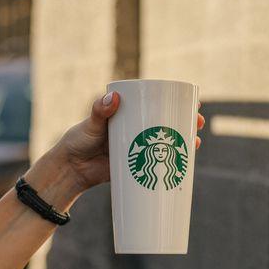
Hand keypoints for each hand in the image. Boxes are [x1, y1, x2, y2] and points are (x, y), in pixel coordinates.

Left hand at [29, 92, 205, 198]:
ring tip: (196, 143)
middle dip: (187, 123)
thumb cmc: (79, 141)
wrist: (71, 170)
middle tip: (198, 123)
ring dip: (185, 143)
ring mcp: (140, 150)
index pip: (157, 106)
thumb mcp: (91, 124)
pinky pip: (159, 165)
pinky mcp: (137, 168)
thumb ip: (99, 111)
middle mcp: (138, 131)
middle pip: (168, 125)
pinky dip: (173, 165)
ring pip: (167, 145)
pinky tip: (186, 166)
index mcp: (130, 116)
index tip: (193, 102)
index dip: (177, 104)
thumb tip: (112, 98)